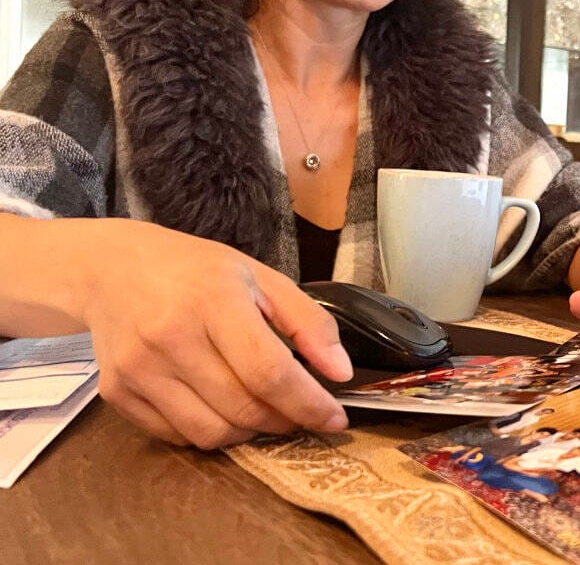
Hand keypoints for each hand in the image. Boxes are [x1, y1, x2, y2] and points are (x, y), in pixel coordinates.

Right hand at [73, 219, 351, 448]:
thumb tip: (341, 371)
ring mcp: (139, 369)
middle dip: (285, 420)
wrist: (113, 269)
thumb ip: (309, 322)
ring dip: (250, 433)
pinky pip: (177, 436)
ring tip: (262, 409)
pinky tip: (221, 407)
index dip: (309, 404)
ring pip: (211, 433)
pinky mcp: (118, 393)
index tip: (335, 419)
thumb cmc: (196, 272)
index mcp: (213, 301)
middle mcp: (170, 338)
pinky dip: (210, 432)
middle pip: (244, 408)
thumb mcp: (262, 278)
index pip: (269, 372)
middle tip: (300, 411)